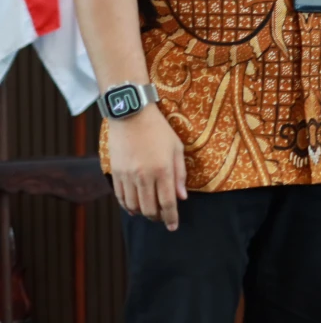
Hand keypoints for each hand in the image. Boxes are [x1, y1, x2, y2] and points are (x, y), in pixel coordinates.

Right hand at [107, 105, 186, 230]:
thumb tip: (182, 197)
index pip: (167, 203)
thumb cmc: (159, 130)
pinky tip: (133, 206)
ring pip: (133, 206)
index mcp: (162, 170)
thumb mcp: (177, 148)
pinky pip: (120, 197)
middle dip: (157, 218)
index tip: (173, 227)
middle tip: (162, 218)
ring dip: (142, 213)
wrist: (131, 115)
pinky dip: (127, 206)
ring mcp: (127, 176)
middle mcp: (144, 177)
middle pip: (149, 209)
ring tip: (149, 212)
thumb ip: (180, 174)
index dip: (170, 218)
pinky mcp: (115, 173)